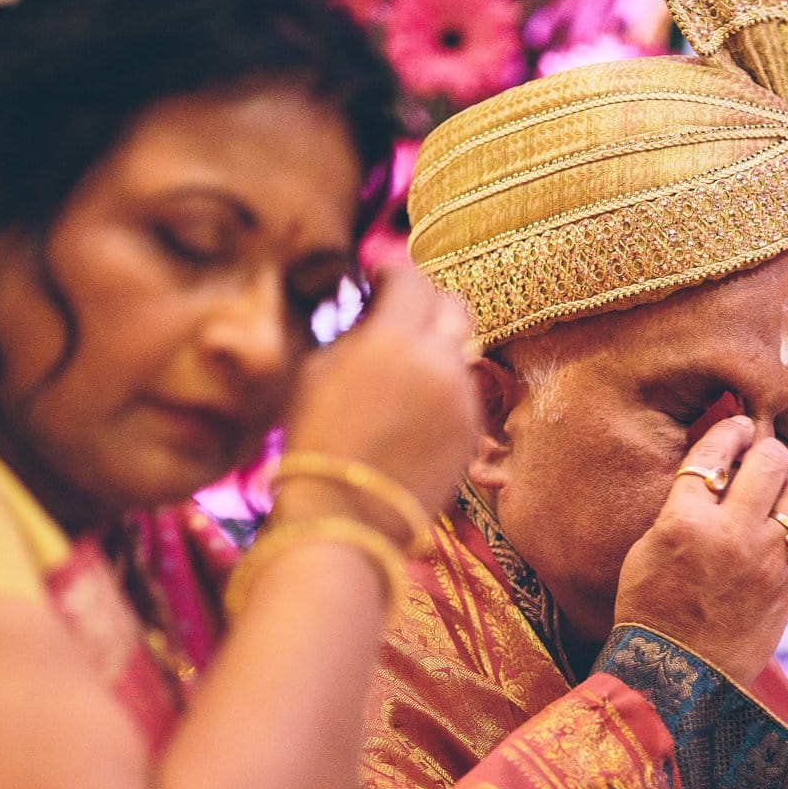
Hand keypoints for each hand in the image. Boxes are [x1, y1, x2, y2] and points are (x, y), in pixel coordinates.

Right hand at [279, 266, 480, 542]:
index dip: (391, 274)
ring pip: (460, 348)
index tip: (376, 280)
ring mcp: (462, 397)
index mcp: (393, 338)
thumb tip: (372, 311)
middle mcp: (438, 360)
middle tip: (400, 313)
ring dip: (435, 346)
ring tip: (402, 365)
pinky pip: (463, 389)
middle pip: (453, 304)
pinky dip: (442, 385)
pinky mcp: (472, 430)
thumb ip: (353, 331)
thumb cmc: (314, 440)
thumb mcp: (317, 370)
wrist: (344, 513)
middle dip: (427, 301)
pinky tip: (412, 405)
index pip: (411, 279)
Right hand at [612, 415, 787, 682]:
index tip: (736, 425)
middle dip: (764, 449)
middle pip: (769, 459)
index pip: (715, 451)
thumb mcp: (646, 550)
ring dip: (787, 485)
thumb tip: (714, 472)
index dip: (729, 429)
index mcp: (684, 521)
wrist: (677, 677)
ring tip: (772, 493)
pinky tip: (784, 526)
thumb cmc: (650, 612)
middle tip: (758, 455)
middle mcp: (730, 533)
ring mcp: (766, 558)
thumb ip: (681, 506)